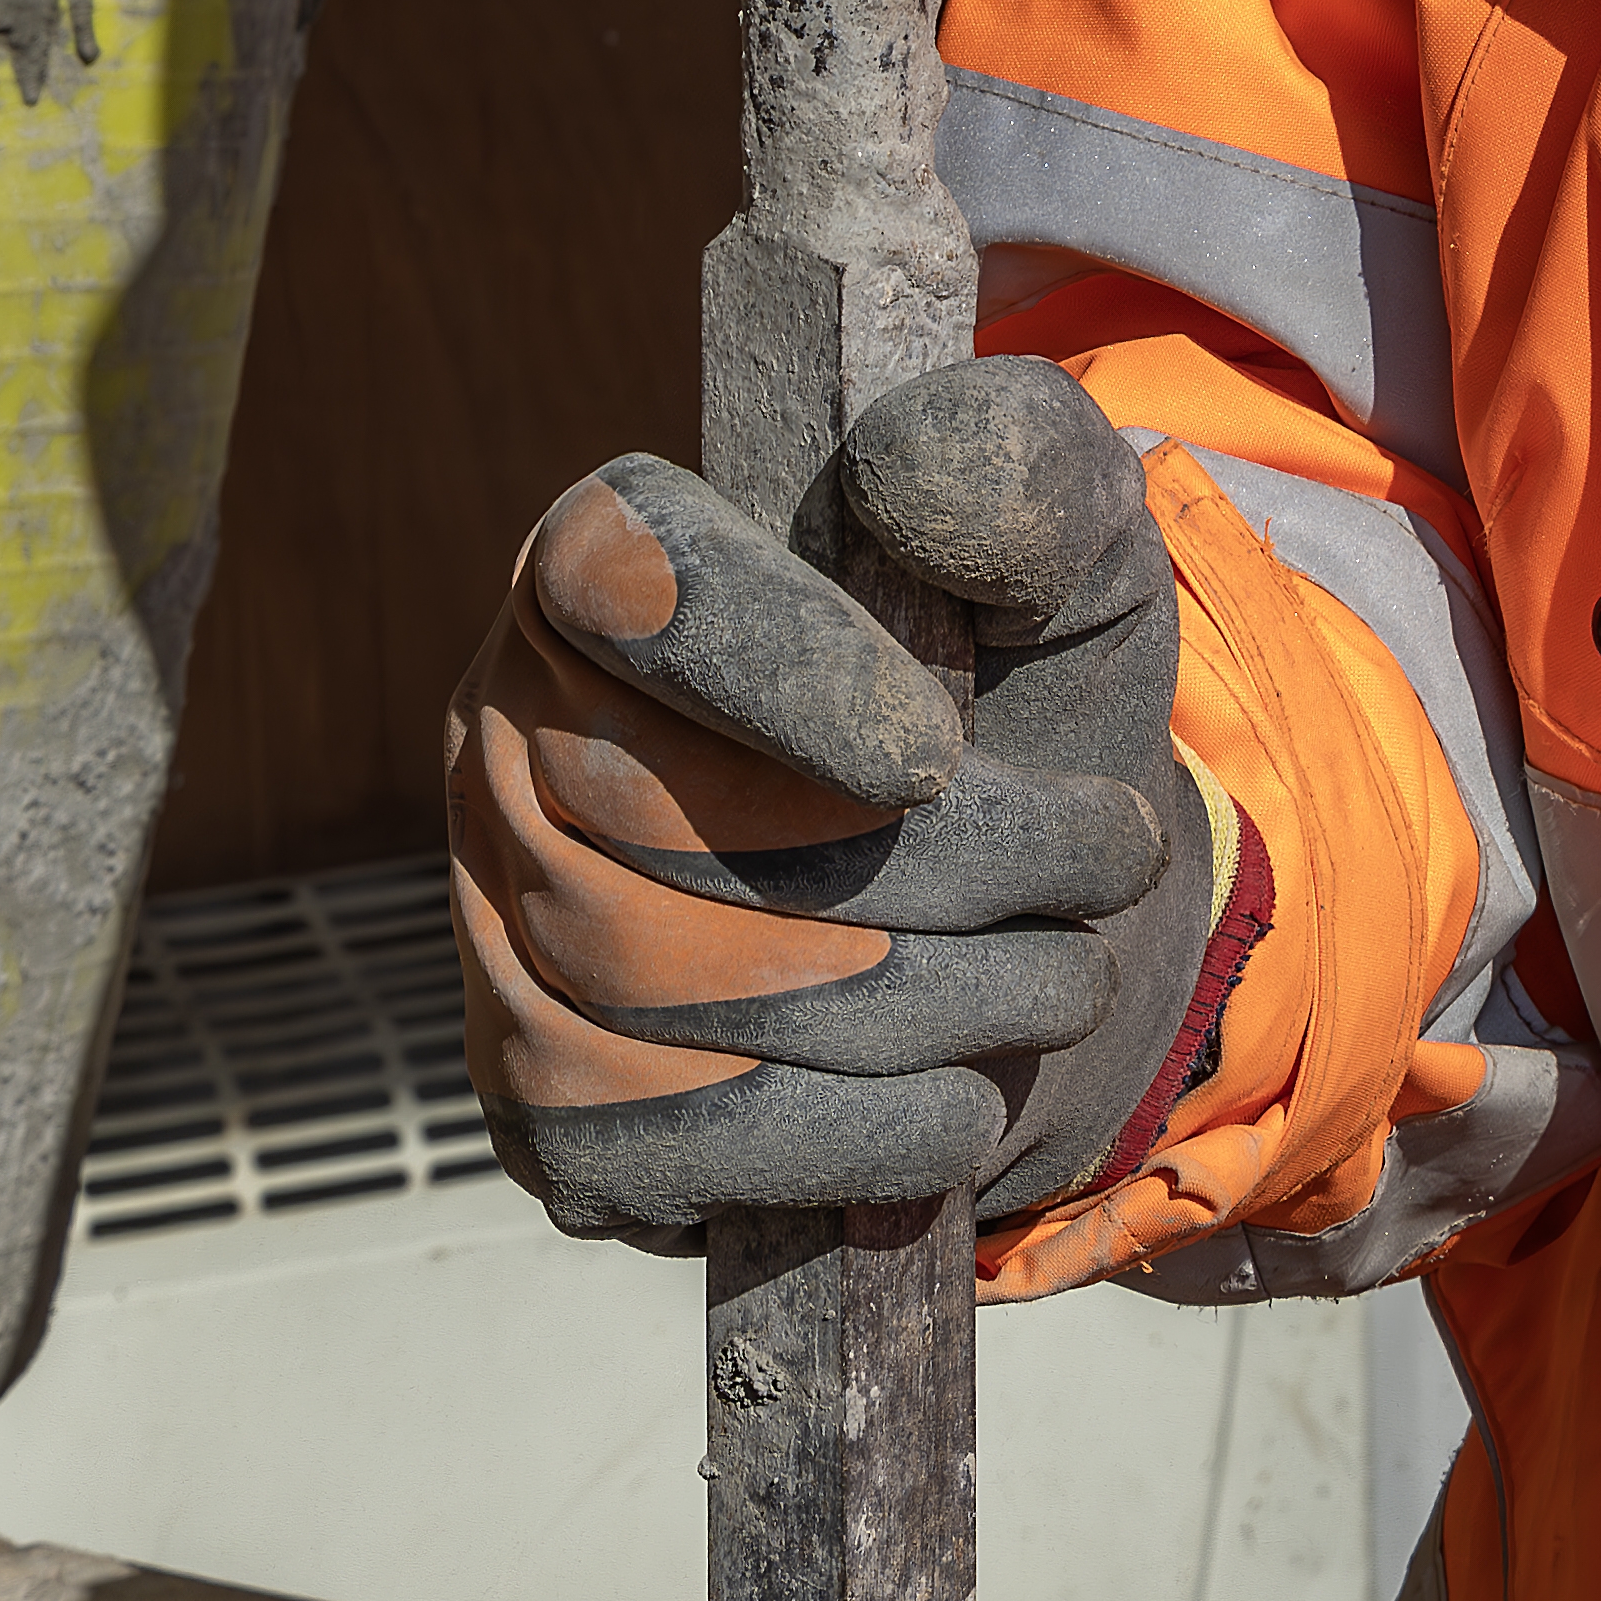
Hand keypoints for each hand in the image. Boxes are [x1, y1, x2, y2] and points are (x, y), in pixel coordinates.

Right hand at [445, 354, 1226, 1249]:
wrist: (1039, 935)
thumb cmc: (1035, 718)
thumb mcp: (1070, 579)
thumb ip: (1026, 484)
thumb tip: (918, 458)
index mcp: (604, 568)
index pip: (627, 586)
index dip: (776, 670)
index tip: (939, 748)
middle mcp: (503, 741)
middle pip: (663, 823)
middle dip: (932, 866)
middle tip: (1102, 875)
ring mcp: (498, 933)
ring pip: (664, 990)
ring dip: (922, 1004)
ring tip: (1064, 982)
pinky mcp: (539, 1109)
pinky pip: (655, 1143)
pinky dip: (846, 1137)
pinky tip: (964, 1108)